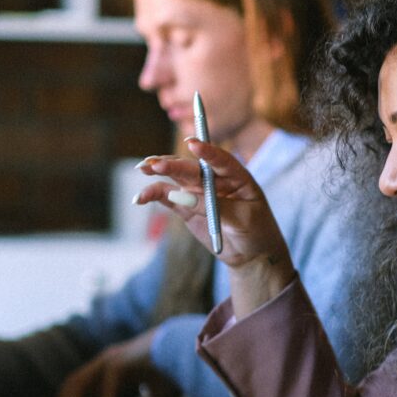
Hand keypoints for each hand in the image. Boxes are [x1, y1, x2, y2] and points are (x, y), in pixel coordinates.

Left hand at [52, 329, 181, 396]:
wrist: (189, 350)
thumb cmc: (176, 369)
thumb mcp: (159, 395)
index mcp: (115, 367)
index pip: (84, 385)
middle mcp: (109, 361)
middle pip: (75, 383)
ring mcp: (112, 360)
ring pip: (80, 383)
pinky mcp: (121, 362)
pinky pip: (107, 387)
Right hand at [134, 140, 295, 316]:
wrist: (252, 253)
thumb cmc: (256, 231)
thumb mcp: (242, 218)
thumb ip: (214, 206)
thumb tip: (180, 196)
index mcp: (236, 176)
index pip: (221, 160)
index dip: (207, 151)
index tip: (192, 143)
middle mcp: (215, 179)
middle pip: (191, 167)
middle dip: (173, 164)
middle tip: (156, 164)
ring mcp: (198, 191)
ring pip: (175, 176)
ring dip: (158, 171)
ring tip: (143, 168)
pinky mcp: (186, 206)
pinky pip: (167, 196)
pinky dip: (152, 195)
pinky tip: (140, 198)